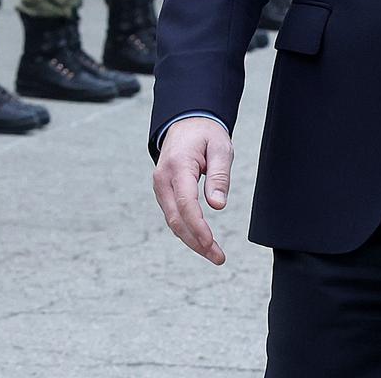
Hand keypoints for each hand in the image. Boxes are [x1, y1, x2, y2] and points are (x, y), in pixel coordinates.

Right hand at [152, 116, 232, 264]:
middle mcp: (163, 178)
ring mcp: (160, 186)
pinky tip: (201, 241)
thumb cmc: (205, 134)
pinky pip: (173, 215)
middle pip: (176, 218)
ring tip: (214, 255)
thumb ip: (219, 176)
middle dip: (196, 242)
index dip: (198, 226)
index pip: (186, 203)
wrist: (186, 123)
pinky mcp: (164, 192)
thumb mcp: (220, 148)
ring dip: (192, 240)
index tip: (212, 243)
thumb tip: (217, 206)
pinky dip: (186, 231)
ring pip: (173, 221)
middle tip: (218, 258)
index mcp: (177, 166)